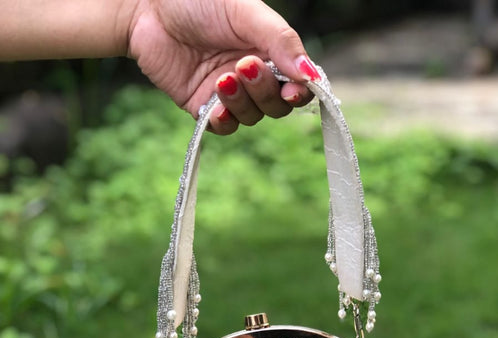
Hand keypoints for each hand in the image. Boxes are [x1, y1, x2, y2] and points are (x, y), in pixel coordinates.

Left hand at [127, 0, 316, 133]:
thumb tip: (312, 76)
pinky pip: (223, 127)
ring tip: (223, 78)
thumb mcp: (246, 12)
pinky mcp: (203, 107)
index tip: (293, 91)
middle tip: (245, 66)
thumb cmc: (198, 1)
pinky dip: (224, 121)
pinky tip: (216, 107)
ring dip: (242, 102)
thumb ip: (281, 42)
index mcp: (269, 51)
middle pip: (276, 106)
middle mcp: (252, 76)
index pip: (297, 84)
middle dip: (265, 92)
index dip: (299, 93)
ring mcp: (228, 94)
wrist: (147, 7)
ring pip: (251, 117)